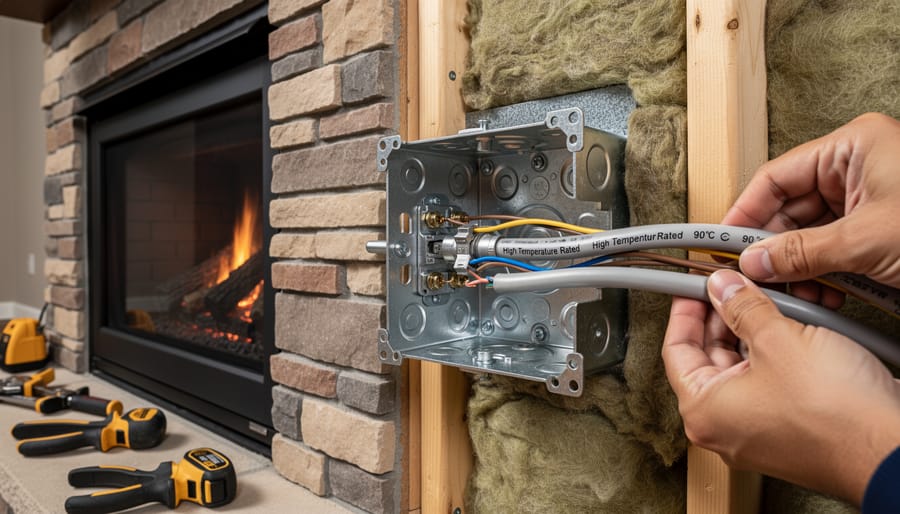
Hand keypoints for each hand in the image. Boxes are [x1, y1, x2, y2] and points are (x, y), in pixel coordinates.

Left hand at [663, 270, 899, 504]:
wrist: (888, 448)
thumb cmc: (833, 413)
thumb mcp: (777, 339)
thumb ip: (742, 306)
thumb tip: (723, 287)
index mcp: (703, 411)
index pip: (676, 349)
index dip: (685, 309)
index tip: (693, 285)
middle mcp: (724, 427)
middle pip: (710, 356)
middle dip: (724, 314)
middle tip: (734, 284)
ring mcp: (756, 430)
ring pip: (744, 365)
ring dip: (756, 328)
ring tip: (770, 296)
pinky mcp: (788, 427)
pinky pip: (771, 380)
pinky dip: (778, 350)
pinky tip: (794, 323)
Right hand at [722, 113, 899, 290]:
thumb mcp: (868, 239)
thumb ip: (804, 251)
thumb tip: (756, 260)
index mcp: (853, 147)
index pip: (776, 177)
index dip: (745, 212)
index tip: (723, 243)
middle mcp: (856, 169)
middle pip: (789, 210)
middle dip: (773, 250)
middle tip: (755, 277)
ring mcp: (867, 200)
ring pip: (810, 235)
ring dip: (798, 270)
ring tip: (793, 293)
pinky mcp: (877, 230)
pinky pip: (834, 251)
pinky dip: (824, 276)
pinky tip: (820, 296)